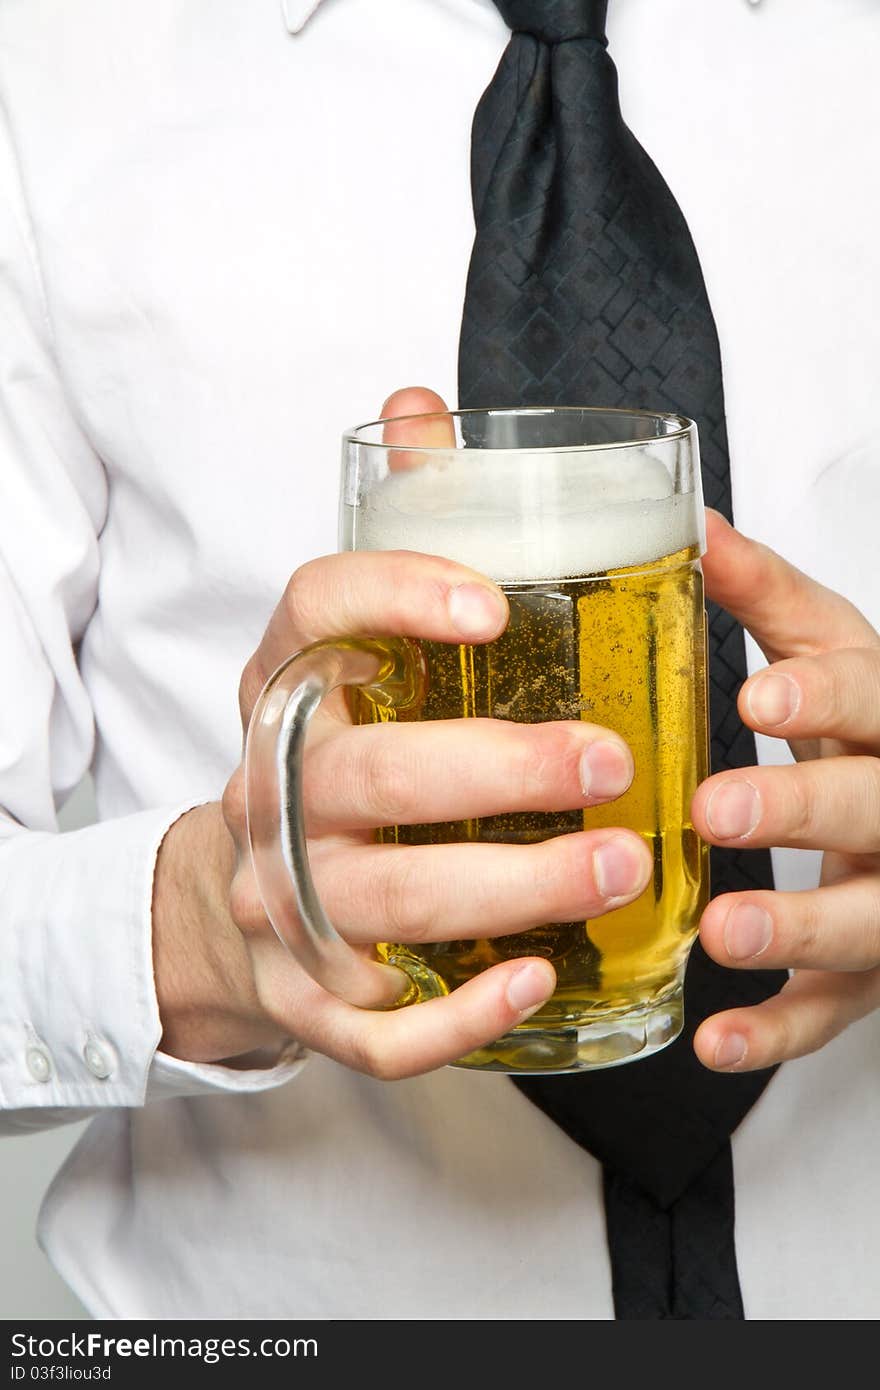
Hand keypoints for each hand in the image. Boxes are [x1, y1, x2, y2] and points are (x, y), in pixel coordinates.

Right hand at [152, 387, 651, 1076]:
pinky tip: (536, 981)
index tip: (496, 600)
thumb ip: (402, 530)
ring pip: (384, 901)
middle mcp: (269, 789)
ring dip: (510, 888)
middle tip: (614, 762)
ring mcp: (277, 898)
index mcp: (285, 684)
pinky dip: (455, 1017)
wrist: (238, 895)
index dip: (398, 595)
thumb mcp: (348, 646)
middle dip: (502, 769)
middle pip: (372, 775)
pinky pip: (369, 1025)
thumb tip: (422, 405)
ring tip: (620, 867)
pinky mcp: (302, 993)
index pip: (315, 612)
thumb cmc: (331, 752)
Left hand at [692, 510, 879, 1071]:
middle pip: (878, 807)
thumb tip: (692, 521)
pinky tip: (714, 1042)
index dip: (825, 698)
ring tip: (721, 930)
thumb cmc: (869, 725)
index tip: (756, 698)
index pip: (875, 696)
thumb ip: (765, 595)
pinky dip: (779, 1033)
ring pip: (869, 919)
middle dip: (803, 809)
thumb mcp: (833, 649)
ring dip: (799, 928)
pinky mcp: (874, 973)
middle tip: (715, 811)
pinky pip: (837, 1013)